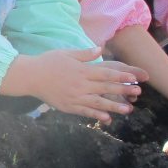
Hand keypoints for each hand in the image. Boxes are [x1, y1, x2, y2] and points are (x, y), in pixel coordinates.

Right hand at [9, 49, 147, 122]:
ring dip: (114, 106)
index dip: (121, 77)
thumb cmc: (47, 62)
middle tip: (138, 93)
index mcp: (82, 70)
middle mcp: (80, 85)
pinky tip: (107, 118)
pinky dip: (96, 115)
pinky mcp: (68, 106)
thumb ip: (84, 54)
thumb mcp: (66, 53)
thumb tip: (100, 49)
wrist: (29, 77)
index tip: (134, 79)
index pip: (106, 74)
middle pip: (106, 89)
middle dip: (123, 91)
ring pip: (98, 103)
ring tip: (128, 110)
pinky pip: (85, 111)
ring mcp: (74, 97)